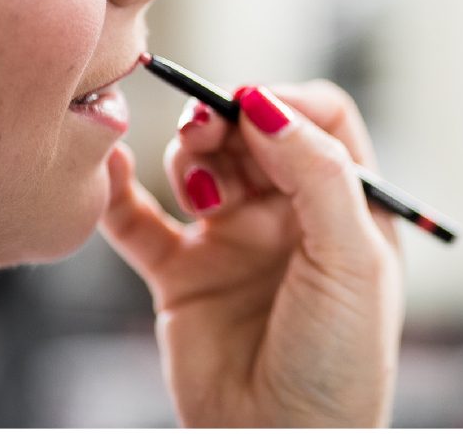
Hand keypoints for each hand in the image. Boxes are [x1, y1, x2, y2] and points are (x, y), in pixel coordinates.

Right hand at [99, 81, 403, 426]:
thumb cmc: (342, 359)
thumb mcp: (352, 258)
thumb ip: (319, 174)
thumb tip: (268, 103)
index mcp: (345, 204)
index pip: (322, 120)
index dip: (287, 104)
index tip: (255, 107)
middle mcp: (290, 215)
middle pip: (253, 134)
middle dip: (228, 120)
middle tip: (207, 126)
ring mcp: (234, 241)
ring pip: (201, 165)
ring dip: (191, 156)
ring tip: (199, 186)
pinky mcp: (183, 274)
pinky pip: (140, 222)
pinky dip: (119, 193)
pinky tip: (109, 170)